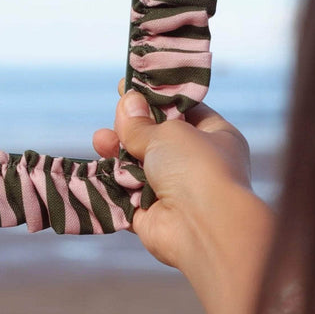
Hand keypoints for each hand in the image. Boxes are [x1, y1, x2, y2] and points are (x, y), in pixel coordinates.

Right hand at [93, 82, 275, 313]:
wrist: (203, 227)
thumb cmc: (197, 168)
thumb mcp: (168, 132)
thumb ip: (142, 122)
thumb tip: (128, 103)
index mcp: (216, 137)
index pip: (184, 111)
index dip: (156, 98)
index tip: (130, 86)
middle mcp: (197, 164)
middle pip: (156, 139)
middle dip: (132, 128)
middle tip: (116, 115)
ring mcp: (175, 191)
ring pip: (138, 166)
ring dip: (118, 153)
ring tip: (101, 140)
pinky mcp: (152, 215)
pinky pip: (127, 194)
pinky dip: (113, 183)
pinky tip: (99, 167)